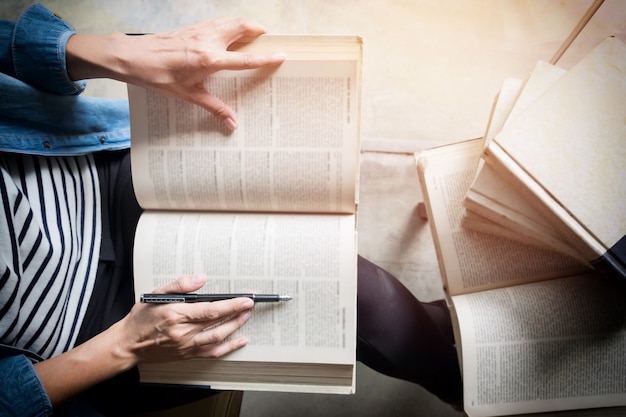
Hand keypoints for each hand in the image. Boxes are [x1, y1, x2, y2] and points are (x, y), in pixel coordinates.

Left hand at [66, 17, 285, 129]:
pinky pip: (216, 21)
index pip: (245, 59)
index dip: (265, 57)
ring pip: (229, 20)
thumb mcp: (188, 96)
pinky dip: (228, 23)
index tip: (280, 55)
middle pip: (241, 27)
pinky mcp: (191, 27)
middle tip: (267, 38)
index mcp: (210, 60)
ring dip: (243, 23)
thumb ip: (214, 107)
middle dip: (257, 30)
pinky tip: (226, 32)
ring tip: (252, 32)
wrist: (132, 57)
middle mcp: (207, 41)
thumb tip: (232, 124)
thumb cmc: (157, 76)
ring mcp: (199, 31)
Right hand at [118, 274, 254, 362]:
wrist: (128, 344)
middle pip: (217, 323)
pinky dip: (228, 347)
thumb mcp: (156, 294)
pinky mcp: (187, 355)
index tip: (245, 300)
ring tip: (246, 317)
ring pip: (217, 338)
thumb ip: (180, 285)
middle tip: (250, 306)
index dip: (231, 305)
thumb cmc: (141, 318)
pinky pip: (212, 353)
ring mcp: (185, 346)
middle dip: (237, 314)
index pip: (210, 310)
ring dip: (235, 327)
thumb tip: (201, 279)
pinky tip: (240, 340)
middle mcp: (182, 332)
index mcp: (176, 314)